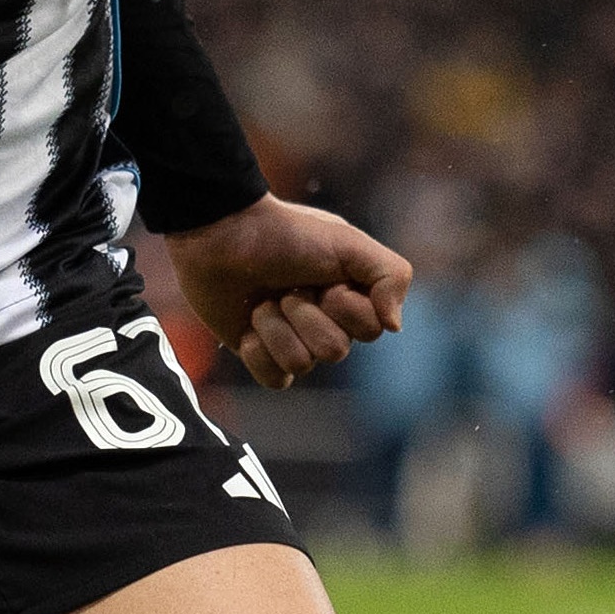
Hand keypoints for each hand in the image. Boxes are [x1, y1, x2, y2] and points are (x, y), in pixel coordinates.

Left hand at [165, 196, 411, 389]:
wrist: (220, 235)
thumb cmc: (285, 233)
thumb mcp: (348, 241)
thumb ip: (391, 275)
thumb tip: (394, 326)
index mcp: (352, 296)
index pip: (370, 330)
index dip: (345, 307)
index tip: (325, 277)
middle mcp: (327, 321)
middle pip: (335, 351)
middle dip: (305, 315)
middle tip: (287, 286)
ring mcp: (293, 340)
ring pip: (302, 364)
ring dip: (276, 328)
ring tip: (262, 301)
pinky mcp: (261, 355)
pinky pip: (275, 380)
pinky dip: (258, 352)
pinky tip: (248, 326)